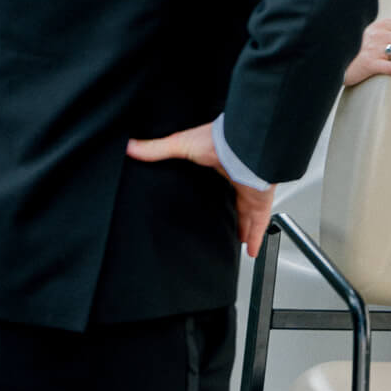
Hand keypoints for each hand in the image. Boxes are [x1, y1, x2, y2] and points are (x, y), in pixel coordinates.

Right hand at [125, 119, 274, 257]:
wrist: (243, 145)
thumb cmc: (217, 140)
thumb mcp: (180, 144)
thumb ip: (157, 149)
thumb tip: (132, 147)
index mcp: (223, 165)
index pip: (218, 182)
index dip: (215, 191)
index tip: (210, 199)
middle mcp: (239, 180)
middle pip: (237, 201)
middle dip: (235, 213)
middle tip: (228, 225)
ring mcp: (250, 193)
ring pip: (248, 216)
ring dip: (245, 229)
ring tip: (239, 240)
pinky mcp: (258, 203)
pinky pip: (258, 225)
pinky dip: (256, 238)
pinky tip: (252, 250)